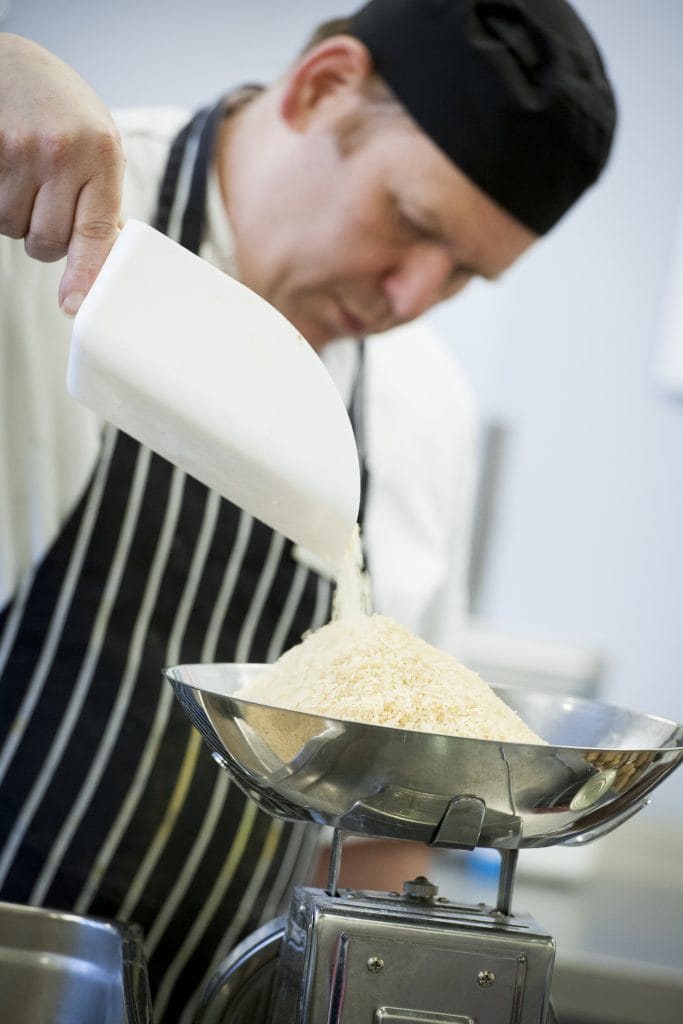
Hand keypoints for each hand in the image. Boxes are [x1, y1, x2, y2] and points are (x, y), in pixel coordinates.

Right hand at [0, 33, 124, 313]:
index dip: (84, 273)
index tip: (75, 304)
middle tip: (48, 207)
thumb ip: (102, 202)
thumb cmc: (66, 114)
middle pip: (47, 241)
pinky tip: (8, 175)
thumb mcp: (101, 149)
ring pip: (12, 228)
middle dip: (45, 239)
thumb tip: (107, 260)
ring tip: (26, 182)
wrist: (18, 64)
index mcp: (102, 155)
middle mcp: (62, 152)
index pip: (95, 232)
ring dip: (16, 219)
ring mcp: (19, 149)